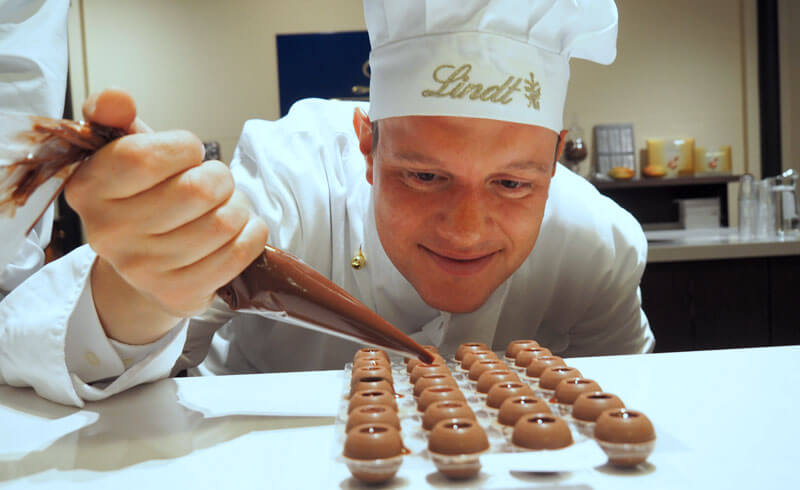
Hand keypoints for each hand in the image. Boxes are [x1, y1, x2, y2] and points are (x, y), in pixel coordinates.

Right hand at [65, 89, 268, 343]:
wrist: (144, 265)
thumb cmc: (141, 196)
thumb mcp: (122, 150)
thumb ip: (114, 116)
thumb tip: (116, 97)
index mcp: (89, 190)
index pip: (144, 158)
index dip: (182, 147)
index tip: (188, 151)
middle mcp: (109, 234)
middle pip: (196, 191)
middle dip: (219, 177)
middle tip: (214, 182)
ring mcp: (144, 269)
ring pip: (223, 222)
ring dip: (238, 206)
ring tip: (225, 206)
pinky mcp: (180, 293)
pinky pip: (239, 254)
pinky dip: (252, 234)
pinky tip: (241, 229)